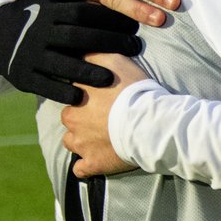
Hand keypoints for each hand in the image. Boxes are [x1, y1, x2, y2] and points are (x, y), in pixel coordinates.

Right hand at [0, 0, 141, 104]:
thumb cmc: (32, 15)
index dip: (108, 17)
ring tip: (111, 78)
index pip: (81, 12)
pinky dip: (62, 91)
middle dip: (108, 42)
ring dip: (87, 72)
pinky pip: (44, 86)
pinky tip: (81, 96)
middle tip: (135, 48)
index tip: (132, 24)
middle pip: (77, 38)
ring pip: (61, 64)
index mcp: (47, 12)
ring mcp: (29, 56)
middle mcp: (38, 33)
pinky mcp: (22, 77)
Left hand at [61, 53, 147, 176]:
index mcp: (75, 96)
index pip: (72, 93)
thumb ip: (91, 54)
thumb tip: (79, 51)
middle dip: (82, 118)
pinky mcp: (93, 164)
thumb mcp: (112, 59)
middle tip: (104, 116)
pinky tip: (96, 159)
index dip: (87, 94)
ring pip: (72, 142)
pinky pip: (81, 168)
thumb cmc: (133, 90)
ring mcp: (81, 145)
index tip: (102, 96)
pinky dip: (87, 165)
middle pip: (71, 118)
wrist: (149, 122)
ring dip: (82, 140)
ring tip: (102, 137)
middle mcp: (72, 120)